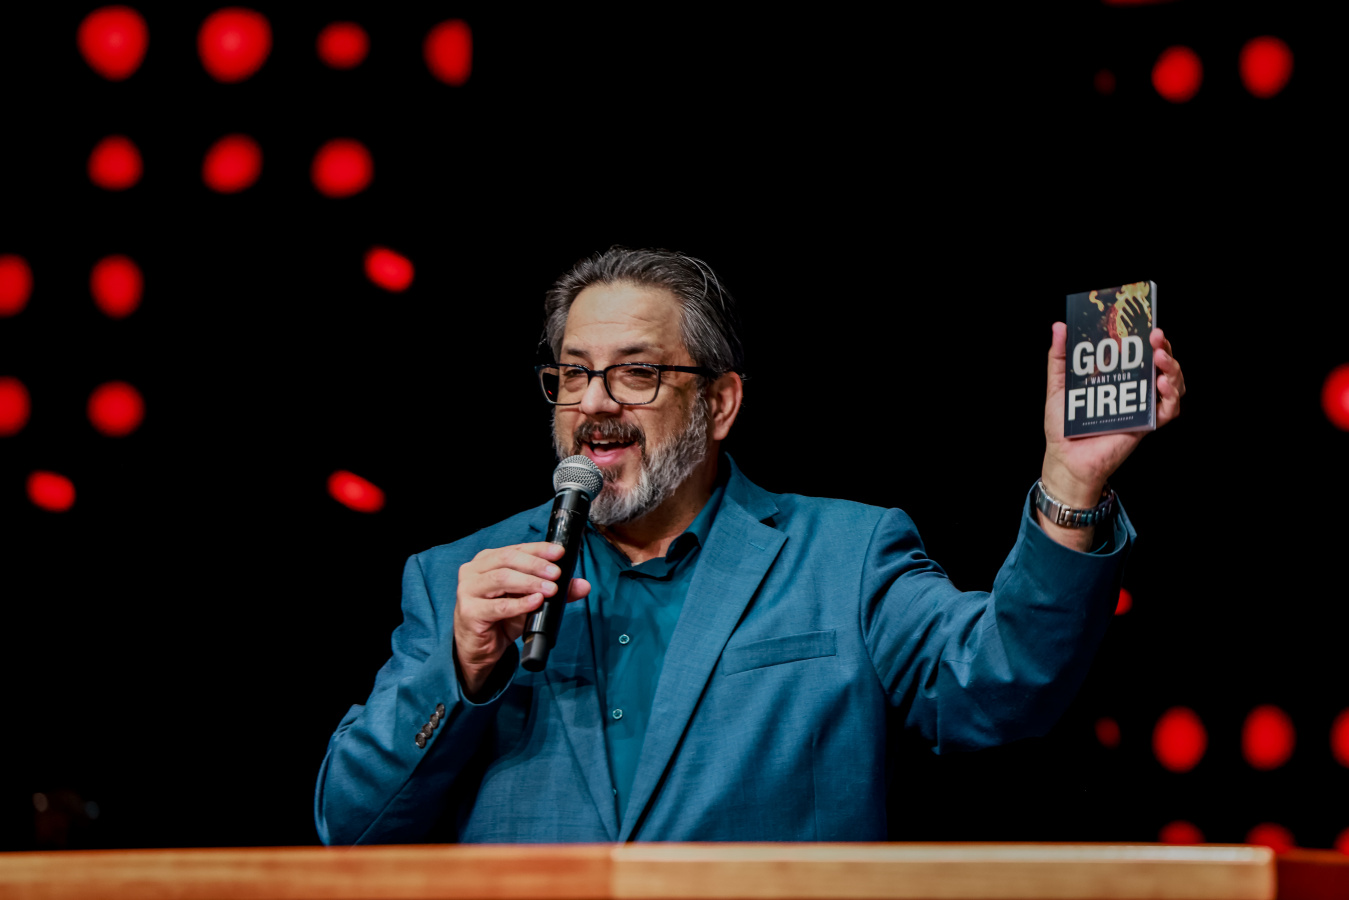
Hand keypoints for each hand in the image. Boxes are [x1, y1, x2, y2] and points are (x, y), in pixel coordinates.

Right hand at [454, 542, 590, 697]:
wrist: (480, 649)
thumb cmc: (501, 620)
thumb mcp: (530, 601)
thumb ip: (554, 591)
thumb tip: (583, 585)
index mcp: (487, 560)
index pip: (516, 549)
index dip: (539, 549)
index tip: (559, 553)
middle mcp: (474, 571)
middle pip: (508, 559)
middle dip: (536, 565)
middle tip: (556, 574)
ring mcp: (468, 590)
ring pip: (502, 578)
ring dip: (530, 582)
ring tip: (550, 589)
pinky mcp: (469, 612)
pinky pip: (498, 606)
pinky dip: (520, 603)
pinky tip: (535, 602)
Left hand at [1040, 323, 1185, 531]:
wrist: (1065, 458)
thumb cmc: (1062, 424)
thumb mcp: (1058, 385)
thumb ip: (1059, 357)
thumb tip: (1060, 327)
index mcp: (1117, 376)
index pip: (1140, 352)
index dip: (1147, 338)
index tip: (1146, 325)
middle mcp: (1134, 389)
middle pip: (1161, 365)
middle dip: (1164, 348)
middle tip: (1156, 338)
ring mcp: (1142, 407)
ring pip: (1173, 384)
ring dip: (1173, 369)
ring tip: (1160, 359)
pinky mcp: (1146, 425)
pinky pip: (1169, 410)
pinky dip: (1171, 397)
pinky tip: (1162, 386)